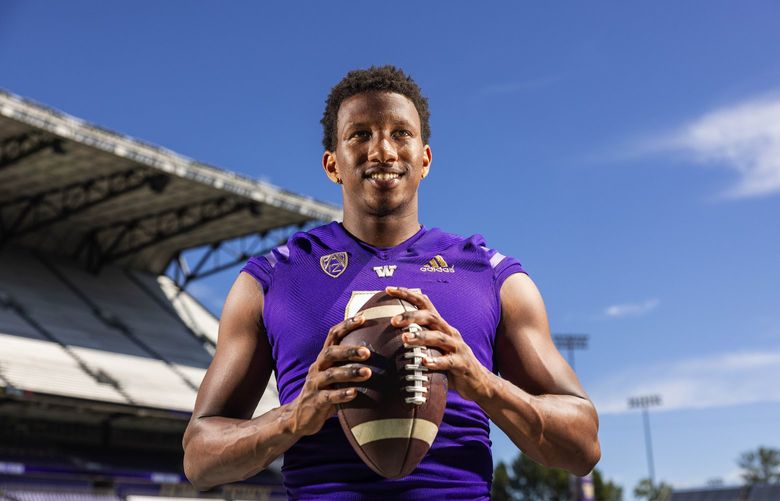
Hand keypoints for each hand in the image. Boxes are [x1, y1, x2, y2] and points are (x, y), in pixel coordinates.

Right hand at [288, 314, 371, 435]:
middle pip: (330, 352)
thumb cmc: (326, 392)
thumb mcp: (336, 375)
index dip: (346, 325)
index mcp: (324, 358)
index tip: (363, 317)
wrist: (299, 417)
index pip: (333, 335)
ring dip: (349, 372)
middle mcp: (318, 367)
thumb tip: (381, 352)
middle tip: (367, 352)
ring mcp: (315, 384)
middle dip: (349, 350)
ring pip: (331, 374)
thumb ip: (350, 364)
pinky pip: (328, 396)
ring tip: (367, 373)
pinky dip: (342, 394)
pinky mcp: (315, 401)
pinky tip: (354, 393)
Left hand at [385, 286, 492, 402]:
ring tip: (404, 339)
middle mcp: (449, 332)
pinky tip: (424, 362)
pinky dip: (436, 361)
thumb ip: (417, 341)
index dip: (407, 294)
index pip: (424, 303)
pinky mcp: (462, 364)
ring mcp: (457, 347)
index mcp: (440, 326)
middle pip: (431, 317)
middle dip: (411, 316)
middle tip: (393, 321)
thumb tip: (386, 339)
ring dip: (421, 337)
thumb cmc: (449, 364)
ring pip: (439, 337)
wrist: (478, 381)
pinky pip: (449, 361)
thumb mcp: (433, 348)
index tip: (389, 290)